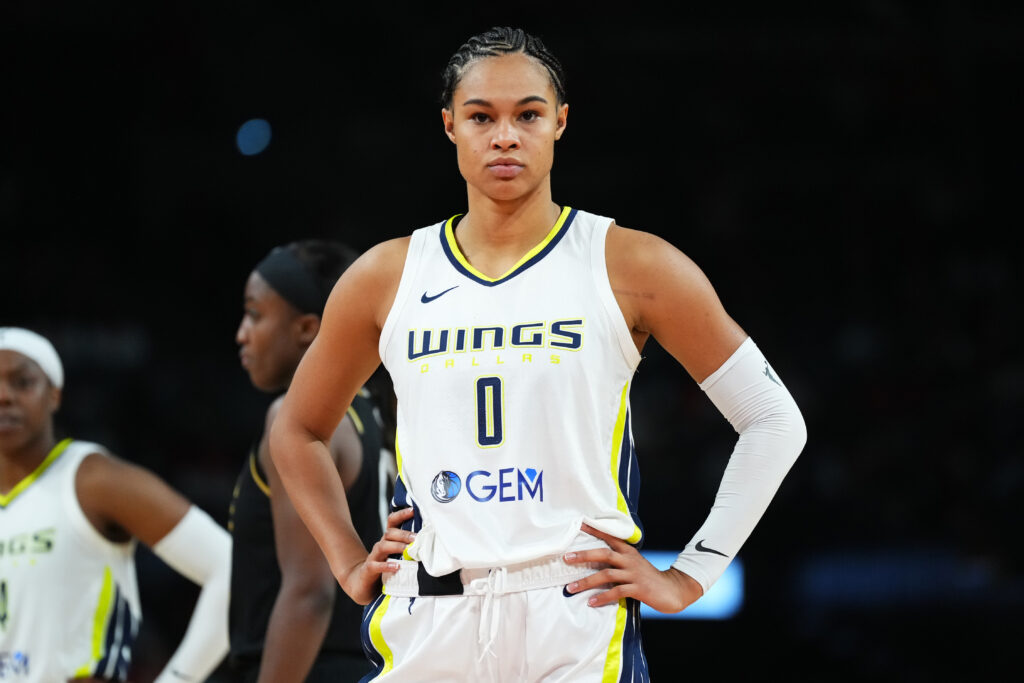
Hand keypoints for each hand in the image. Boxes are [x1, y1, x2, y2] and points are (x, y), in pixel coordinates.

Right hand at [337, 507, 415, 604]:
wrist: (363, 583)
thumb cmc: (386, 568)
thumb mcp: (398, 556)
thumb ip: (410, 549)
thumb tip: (430, 543)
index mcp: (388, 540)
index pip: (393, 522)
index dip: (402, 514)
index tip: (413, 510)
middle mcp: (380, 545)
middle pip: (389, 533)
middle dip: (404, 534)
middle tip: (417, 538)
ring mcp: (374, 556)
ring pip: (383, 546)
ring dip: (397, 546)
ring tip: (407, 550)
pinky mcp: (369, 569)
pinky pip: (375, 565)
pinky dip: (386, 565)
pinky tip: (396, 567)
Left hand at [563, 523, 703, 612]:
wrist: (672, 590)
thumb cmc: (648, 578)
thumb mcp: (634, 564)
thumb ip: (619, 561)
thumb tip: (594, 561)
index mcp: (628, 552)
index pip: (609, 537)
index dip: (594, 530)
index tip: (579, 524)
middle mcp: (630, 560)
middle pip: (603, 554)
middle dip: (583, 556)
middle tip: (566, 558)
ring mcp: (634, 574)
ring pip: (606, 575)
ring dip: (586, 582)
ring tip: (570, 588)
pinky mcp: (638, 589)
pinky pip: (616, 592)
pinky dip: (602, 597)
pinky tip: (591, 602)